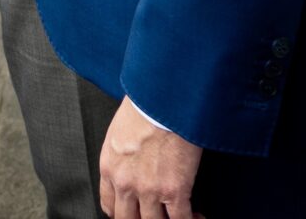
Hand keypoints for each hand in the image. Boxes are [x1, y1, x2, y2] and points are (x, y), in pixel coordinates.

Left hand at [100, 97, 202, 218]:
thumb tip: (133, 162)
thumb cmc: (145, 105)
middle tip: (155, 214)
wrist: (164, 98)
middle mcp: (125, 183)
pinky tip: (197, 215)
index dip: (123, 213)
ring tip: (178, 214)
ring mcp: (149, 189)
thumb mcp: (119, 131)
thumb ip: (122, 155)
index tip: (134, 212)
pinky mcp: (174, 190)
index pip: (109, 205)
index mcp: (109, 167)